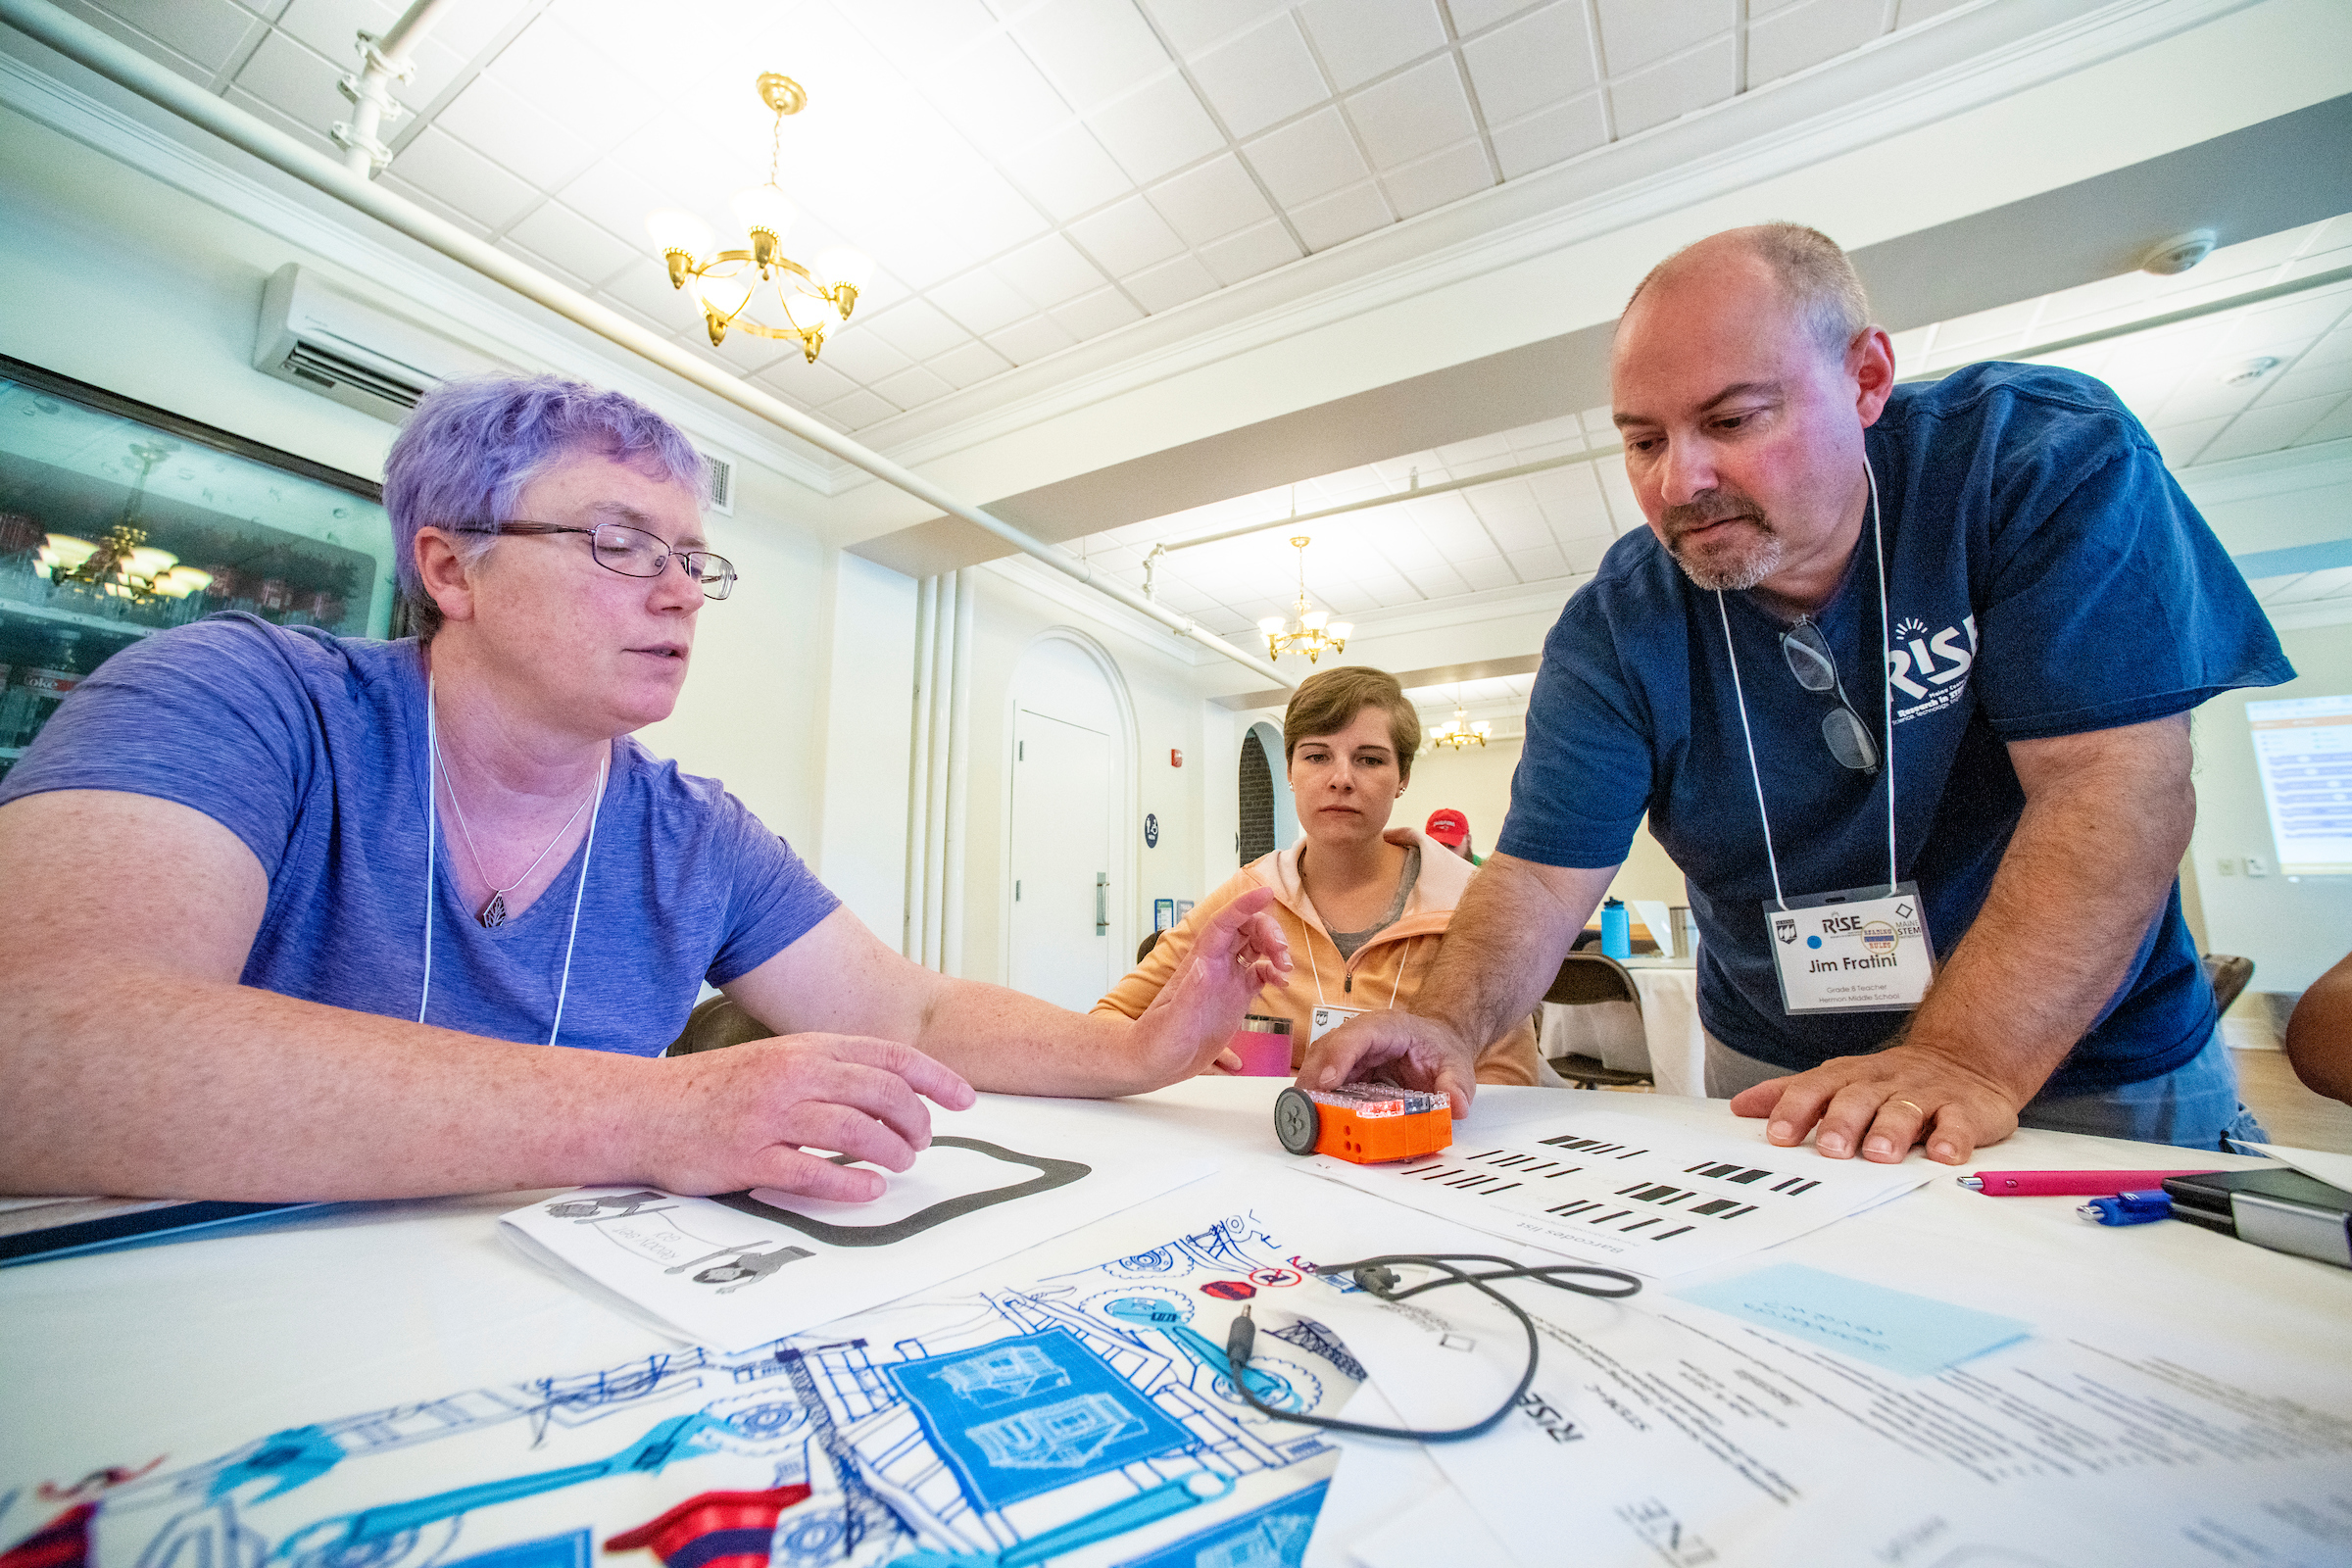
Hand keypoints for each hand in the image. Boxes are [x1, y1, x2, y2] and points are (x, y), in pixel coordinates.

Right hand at [638, 1034, 976, 1199]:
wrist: (642, 1110)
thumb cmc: (713, 1091)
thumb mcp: (776, 1061)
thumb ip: (827, 1070)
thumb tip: (889, 1091)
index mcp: (805, 1049)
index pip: (889, 1056)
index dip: (935, 1078)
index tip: (965, 1099)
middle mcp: (793, 1076)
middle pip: (882, 1093)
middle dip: (916, 1121)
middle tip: (922, 1144)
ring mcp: (771, 1116)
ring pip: (855, 1130)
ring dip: (891, 1151)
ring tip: (900, 1165)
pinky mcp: (748, 1158)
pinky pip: (812, 1173)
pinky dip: (849, 1185)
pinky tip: (867, 1191)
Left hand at [1130, 887, 1292, 1078]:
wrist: (1153, 1062)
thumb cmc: (1156, 1041)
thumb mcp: (1173, 1020)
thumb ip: (1190, 993)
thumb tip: (1205, 964)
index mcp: (1200, 962)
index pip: (1224, 923)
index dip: (1244, 906)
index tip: (1267, 893)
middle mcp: (1214, 965)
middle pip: (1245, 929)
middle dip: (1268, 930)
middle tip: (1281, 954)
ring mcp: (1226, 980)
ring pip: (1255, 947)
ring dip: (1275, 949)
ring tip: (1285, 969)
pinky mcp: (1235, 997)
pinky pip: (1260, 973)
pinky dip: (1275, 972)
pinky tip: (1281, 983)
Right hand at [1297, 1010, 1480, 1116]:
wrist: (1437, 1044)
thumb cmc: (1440, 1050)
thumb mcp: (1457, 1066)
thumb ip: (1456, 1084)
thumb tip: (1456, 1105)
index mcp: (1387, 1027)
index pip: (1356, 1035)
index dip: (1339, 1057)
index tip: (1327, 1082)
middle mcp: (1361, 1034)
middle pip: (1327, 1049)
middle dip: (1314, 1078)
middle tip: (1307, 1109)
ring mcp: (1349, 1050)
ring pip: (1320, 1063)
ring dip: (1310, 1089)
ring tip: (1307, 1116)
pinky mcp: (1345, 1067)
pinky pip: (1324, 1079)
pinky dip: (1318, 1097)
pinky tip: (1318, 1117)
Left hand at [1727, 1044, 2026, 1163]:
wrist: (1962, 1059)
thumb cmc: (1887, 1081)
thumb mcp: (1837, 1081)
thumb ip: (1792, 1094)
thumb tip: (1741, 1106)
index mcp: (1848, 1078)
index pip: (1815, 1089)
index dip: (1795, 1110)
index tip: (1778, 1134)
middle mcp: (1882, 1083)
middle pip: (1858, 1099)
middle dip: (1842, 1123)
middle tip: (1831, 1149)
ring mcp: (1923, 1094)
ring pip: (1904, 1109)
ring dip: (1891, 1131)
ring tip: (1881, 1153)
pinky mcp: (1963, 1110)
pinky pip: (1958, 1122)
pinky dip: (1952, 1138)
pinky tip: (1944, 1153)